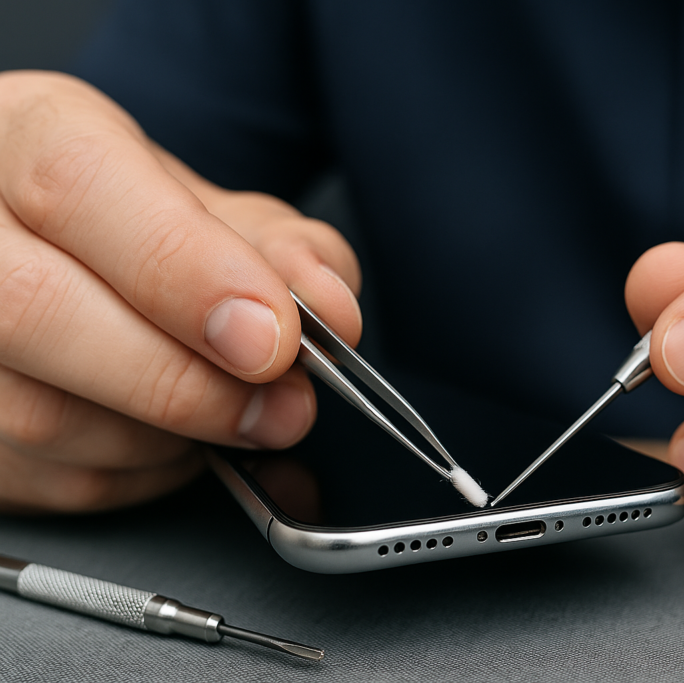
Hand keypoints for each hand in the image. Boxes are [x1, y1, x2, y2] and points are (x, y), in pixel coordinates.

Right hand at [0, 72, 361, 512]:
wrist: (43, 247)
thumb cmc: (130, 224)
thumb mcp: (213, 209)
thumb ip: (279, 249)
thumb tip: (329, 309)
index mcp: (21, 134)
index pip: (76, 187)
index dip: (187, 272)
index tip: (275, 337)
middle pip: (34, 311)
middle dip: (186, 382)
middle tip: (280, 408)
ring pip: (37, 415)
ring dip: (165, 440)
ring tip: (228, 414)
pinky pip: (42, 479)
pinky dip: (134, 478)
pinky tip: (173, 443)